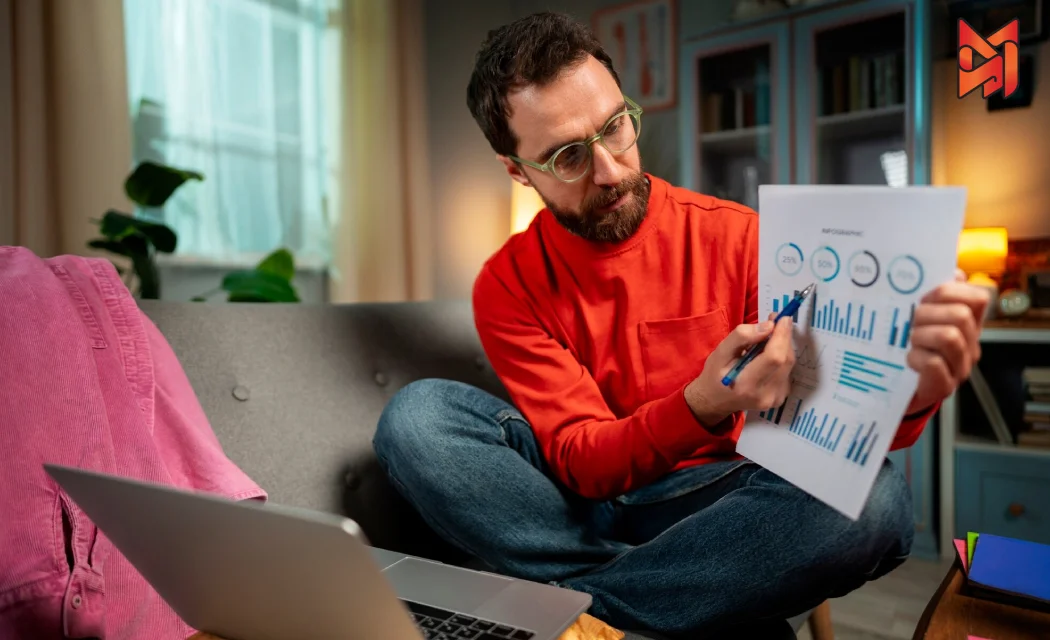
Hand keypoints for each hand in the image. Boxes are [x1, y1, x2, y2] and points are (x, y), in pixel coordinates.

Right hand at [685, 314, 794, 426]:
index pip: (774, 358)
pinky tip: (767, 357)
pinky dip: (781, 358)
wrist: (715, 401)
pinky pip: (787, 371)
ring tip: (767, 339)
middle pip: (785, 360)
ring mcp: (775, 399)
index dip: (781, 335)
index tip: (782, 318)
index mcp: (747, 385)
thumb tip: (769, 326)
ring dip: (782, 346)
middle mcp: (766, 395)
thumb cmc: (715, 375)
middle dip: (783, 337)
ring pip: (789, 364)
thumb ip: (741, 337)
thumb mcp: (720, 352)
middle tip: (774, 322)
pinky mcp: (781, 398)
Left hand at [905, 270, 990, 413]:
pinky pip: (934, 363)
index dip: (948, 291)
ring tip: (909, 342)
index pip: (977, 297)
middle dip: (927, 314)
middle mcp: (969, 344)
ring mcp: (959, 367)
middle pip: (960, 315)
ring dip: (921, 335)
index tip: (924, 297)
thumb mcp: (918, 316)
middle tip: (909, 322)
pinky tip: (908, 360)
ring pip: (949, 337)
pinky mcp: (944, 387)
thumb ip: (934, 295)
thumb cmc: (907, 346)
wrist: (895, 388)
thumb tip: (954, 273)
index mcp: (967, 322)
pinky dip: (916, 358)